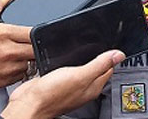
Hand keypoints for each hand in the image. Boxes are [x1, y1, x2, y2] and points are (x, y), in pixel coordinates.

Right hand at [0, 0, 34, 89]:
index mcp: (3, 33)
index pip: (33, 32)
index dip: (38, 32)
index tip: (37, 32)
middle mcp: (8, 50)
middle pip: (36, 48)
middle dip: (36, 46)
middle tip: (30, 44)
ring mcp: (9, 66)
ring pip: (32, 62)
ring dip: (29, 58)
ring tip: (20, 54)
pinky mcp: (8, 79)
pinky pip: (24, 74)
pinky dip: (22, 69)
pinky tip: (13, 64)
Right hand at [1, 50, 125, 118]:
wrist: (28, 104)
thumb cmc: (52, 94)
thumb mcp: (80, 75)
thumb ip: (100, 64)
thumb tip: (119, 55)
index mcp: (93, 86)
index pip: (108, 68)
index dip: (111, 55)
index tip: (112, 45)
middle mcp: (83, 87)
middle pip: (96, 68)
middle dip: (98, 55)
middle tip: (100, 43)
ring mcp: (69, 86)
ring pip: (81, 68)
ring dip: (82, 58)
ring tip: (84, 47)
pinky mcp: (56, 83)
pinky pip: (67, 70)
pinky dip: (68, 62)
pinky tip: (65, 57)